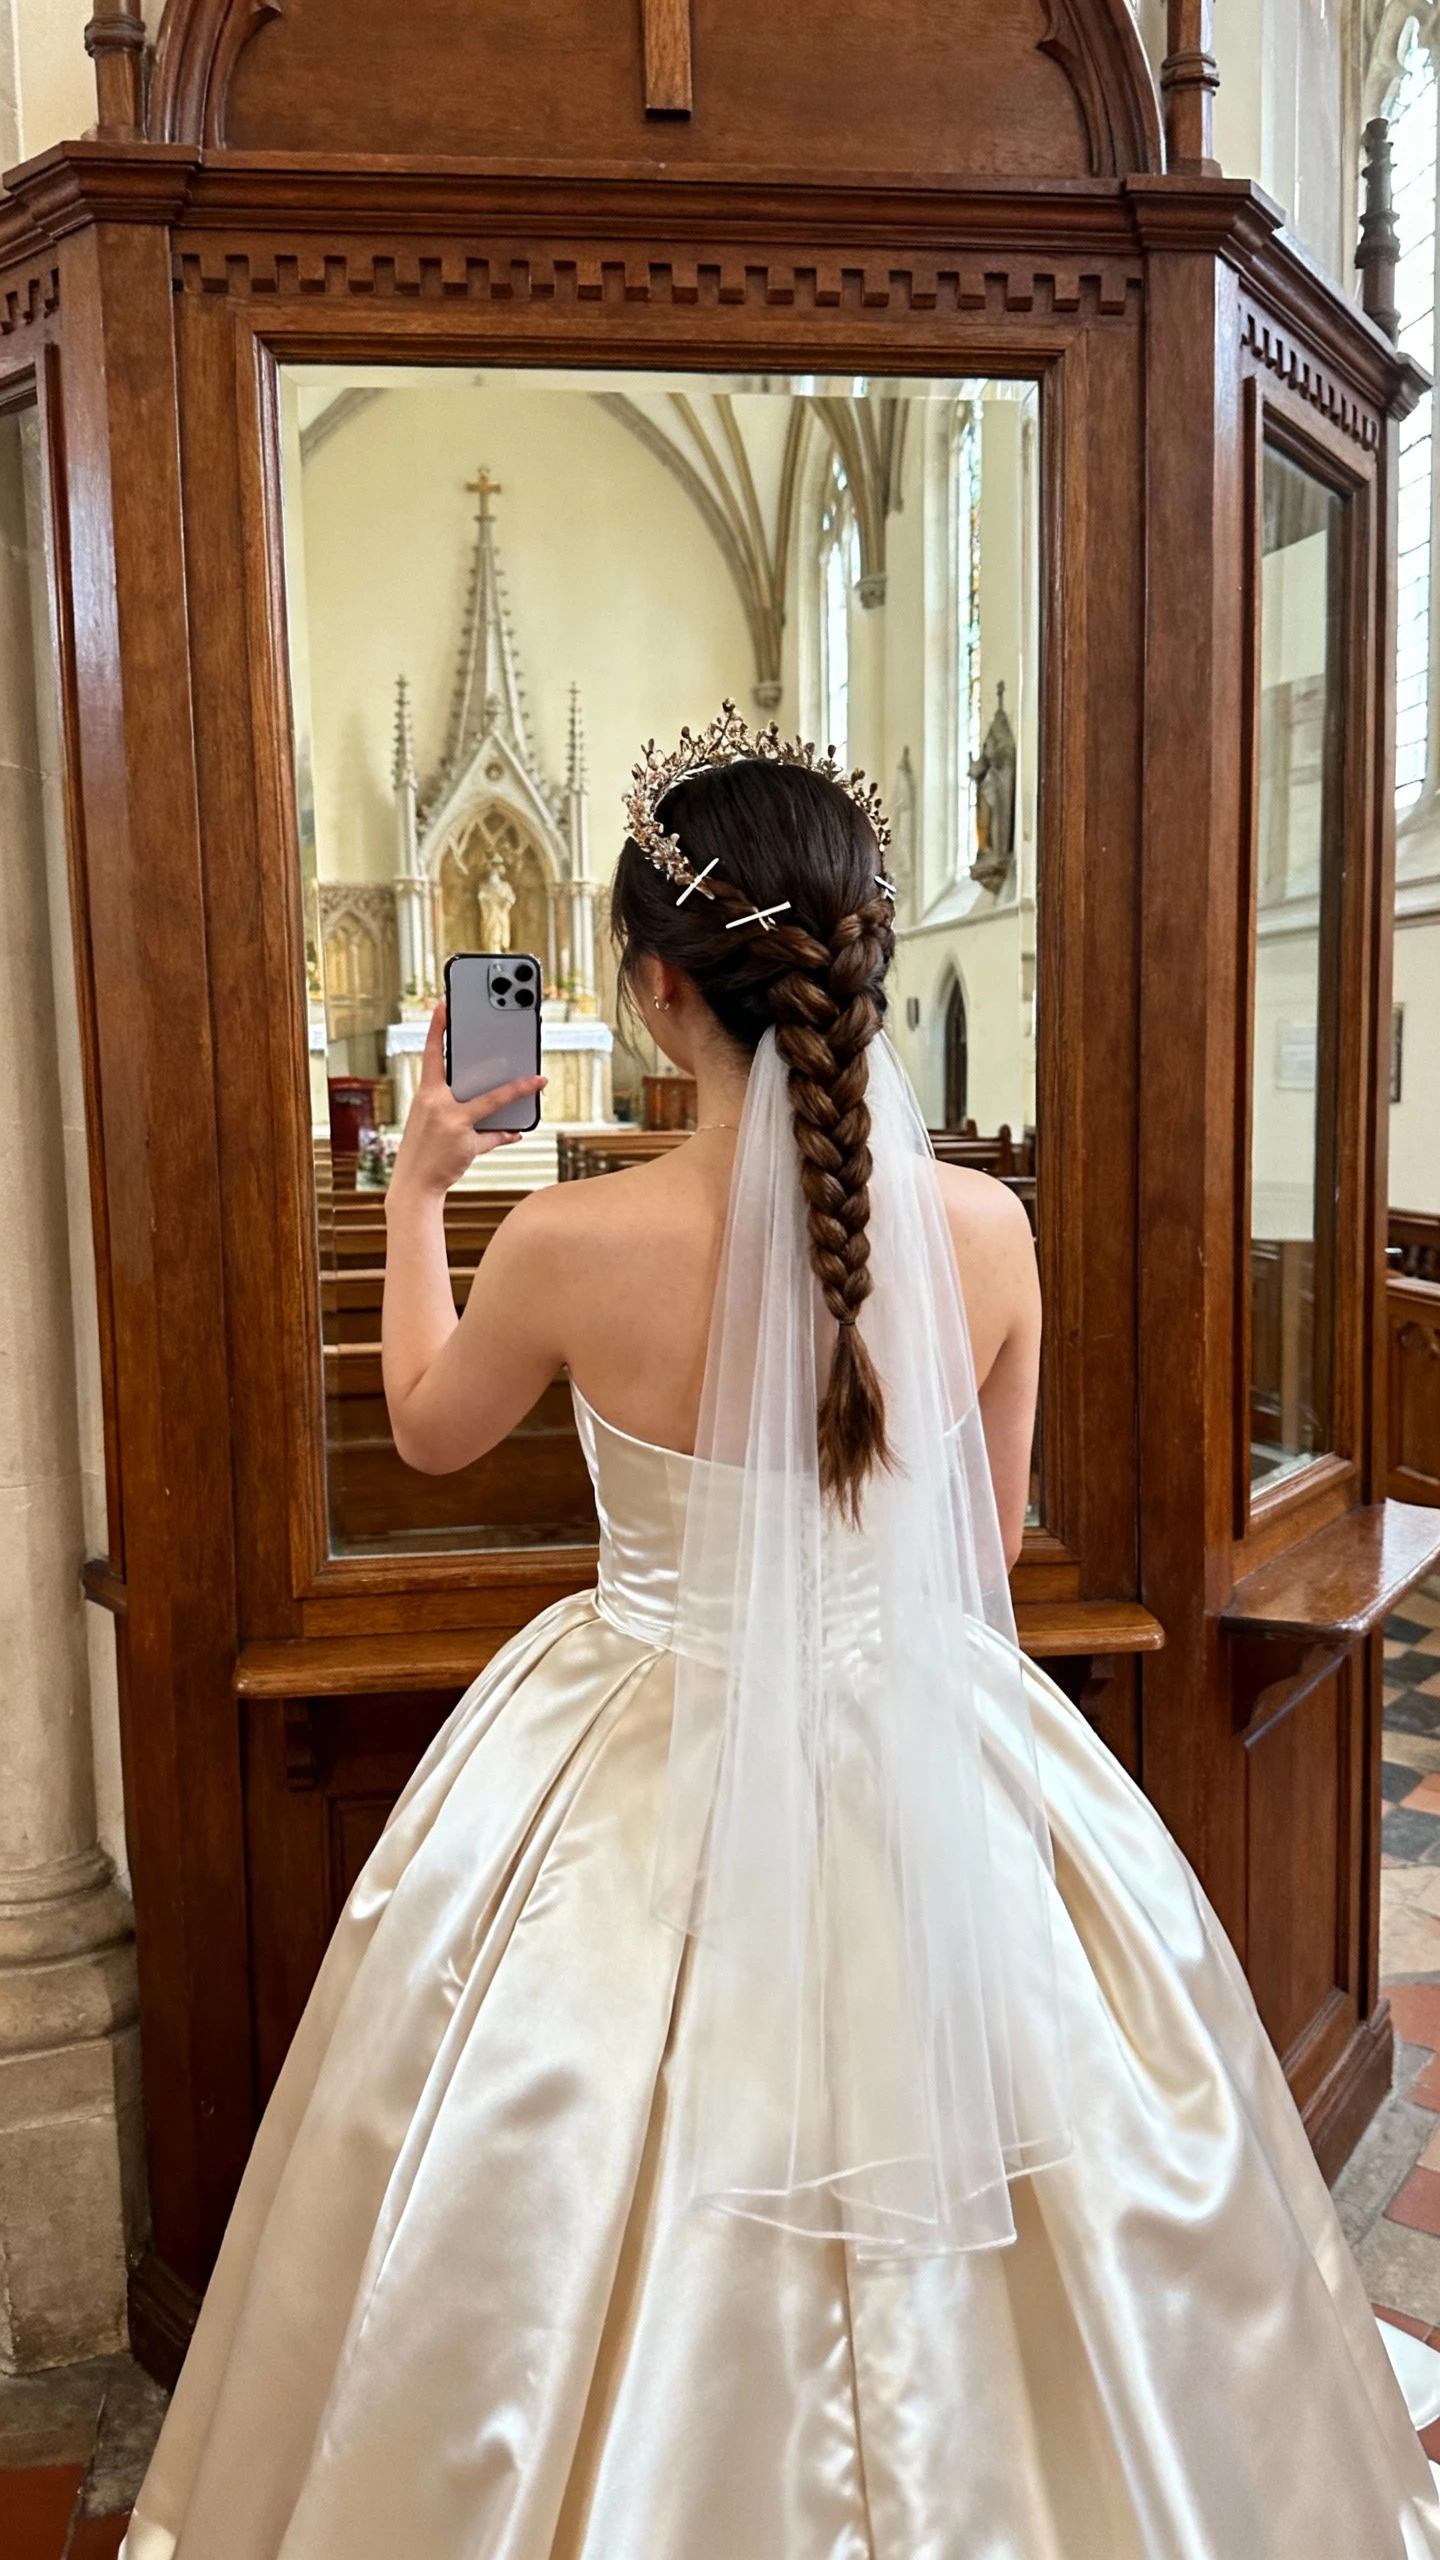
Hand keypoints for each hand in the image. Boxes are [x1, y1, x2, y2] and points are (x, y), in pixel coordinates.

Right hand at [387, 1003, 544, 1205]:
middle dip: (488, 1057)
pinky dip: (506, 1134)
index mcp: (425, 1094)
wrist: (414, 1184)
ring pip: (492, 1101)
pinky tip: (518, 1131)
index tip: (445, 1005)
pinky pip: (493, 1135)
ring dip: (517, 1091)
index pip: (431, 1055)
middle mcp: (437, 1104)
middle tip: (508, 1034)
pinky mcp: (465, 1142)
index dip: (437, 1028)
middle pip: (469, 1074)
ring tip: (537, 1082)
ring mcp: (452, 1123)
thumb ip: (455, 1107)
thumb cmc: (423, 1150)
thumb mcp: (431, 1121)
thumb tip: (485, 1097)